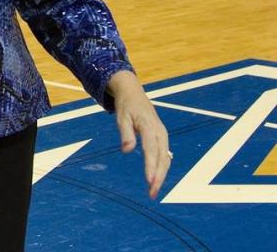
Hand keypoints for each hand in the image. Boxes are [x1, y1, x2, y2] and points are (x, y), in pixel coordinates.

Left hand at [108, 70, 170, 199]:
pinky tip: (157, 179)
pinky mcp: (161, 138)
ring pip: (165, 159)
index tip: (149, 181)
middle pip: (162, 158)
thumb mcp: (121, 117)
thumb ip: (125, 133)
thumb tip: (127, 150)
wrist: (133, 94)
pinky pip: (164, 156)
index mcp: (150, 127)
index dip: (151, 167)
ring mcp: (163, 136)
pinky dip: (162, 169)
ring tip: (153, 191)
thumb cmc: (126, 106)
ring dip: (161, 176)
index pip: (151, 151)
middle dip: (158, 177)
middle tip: (152, 193)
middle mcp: (160, 133)